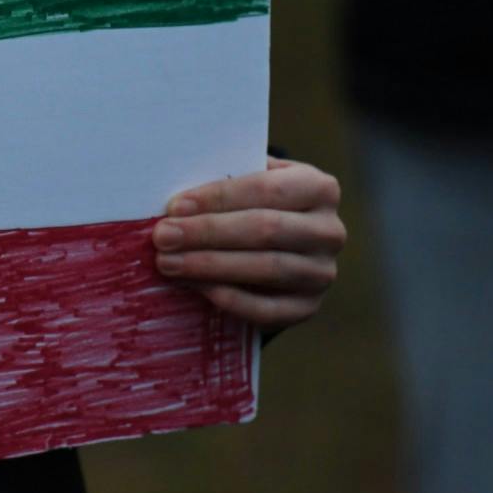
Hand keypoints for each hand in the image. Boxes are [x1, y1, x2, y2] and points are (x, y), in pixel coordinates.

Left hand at [151, 156, 344, 328]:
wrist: (281, 249)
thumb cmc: (253, 207)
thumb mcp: (249, 185)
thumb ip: (227, 183)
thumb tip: (180, 199)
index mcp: (319, 188)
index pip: (267, 189)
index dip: (219, 198)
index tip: (175, 206)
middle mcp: (329, 230)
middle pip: (265, 229)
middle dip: (208, 233)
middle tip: (164, 237)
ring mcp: (322, 272)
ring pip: (266, 268)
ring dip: (210, 266)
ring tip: (169, 263)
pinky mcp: (308, 307)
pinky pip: (266, 308)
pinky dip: (229, 298)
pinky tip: (197, 287)